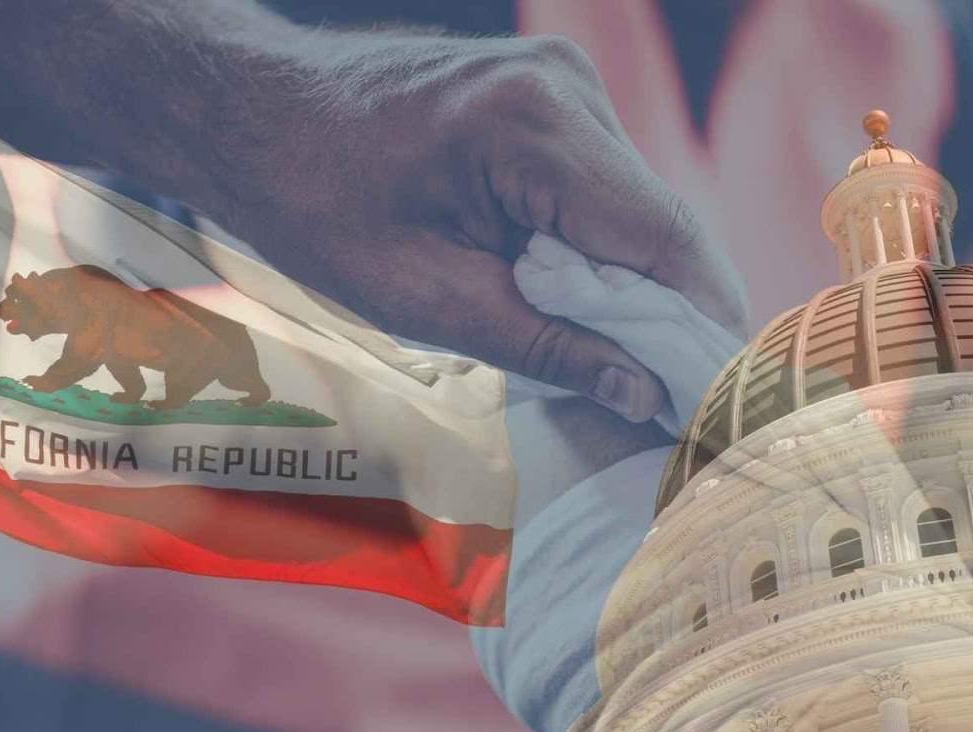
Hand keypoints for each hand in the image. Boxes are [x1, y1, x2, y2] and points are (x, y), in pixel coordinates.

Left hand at [170, 27, 747, 421]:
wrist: (253, 116)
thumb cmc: (315, 204)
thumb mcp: (426, 299)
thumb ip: (548, 344)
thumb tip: (644, 393)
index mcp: (534, 129)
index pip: (664, 239)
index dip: (703, 326)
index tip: (719, 402)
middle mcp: (566, 89)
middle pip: (663, 225)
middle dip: (674, 317)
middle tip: (676, 405)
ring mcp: (562, 84)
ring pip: (639, 210)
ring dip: (638, 288)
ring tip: (625, 367)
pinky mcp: (550, 98)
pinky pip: (604, 190)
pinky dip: (603, 253)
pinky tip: (581, 305)